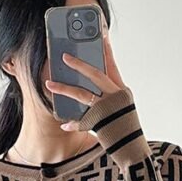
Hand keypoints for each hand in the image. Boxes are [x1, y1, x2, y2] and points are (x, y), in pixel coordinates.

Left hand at [44, 15, 125, 129]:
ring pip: (81, 94)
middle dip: (78, 64)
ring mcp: (106, 109)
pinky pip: (81, 121)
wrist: (132, 146)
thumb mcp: (122, 106)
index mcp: (121, 90)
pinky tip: (63, 122)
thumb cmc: (125, 125)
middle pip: (95, 74)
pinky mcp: (99, 122)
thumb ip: (108, 93)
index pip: (112, 65)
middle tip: (64, 56)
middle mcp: (115, 96)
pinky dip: (72, 123)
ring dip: (63, 88)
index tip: (100, 34)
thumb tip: (90, 83)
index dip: (106, 49)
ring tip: (49, 83)